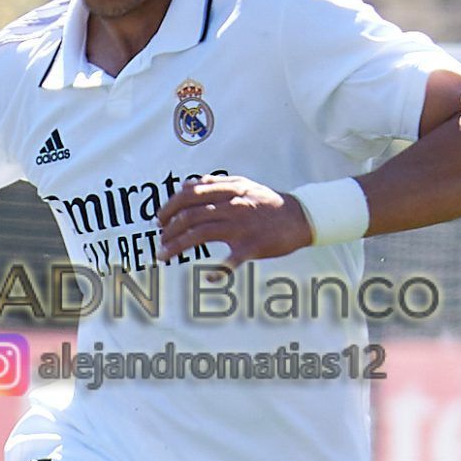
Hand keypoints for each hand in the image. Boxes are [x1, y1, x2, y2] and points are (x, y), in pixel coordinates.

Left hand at [157, 175, 313, 269]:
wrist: (300, 217)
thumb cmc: (267, 203)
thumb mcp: (243, 185)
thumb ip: (214, 184)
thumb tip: (186, 184)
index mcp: (228, 190)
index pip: (189, 195)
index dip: (170, 207)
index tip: (160, 220)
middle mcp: (232, 206)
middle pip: (190, 215)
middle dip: (169, 229)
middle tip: (160, 241)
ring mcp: (242, 226)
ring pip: (200, 234)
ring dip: (177, 246)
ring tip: (164, 256)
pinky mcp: (252, 246)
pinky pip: (230, 261)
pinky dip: (216, 270)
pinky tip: (205, 277)